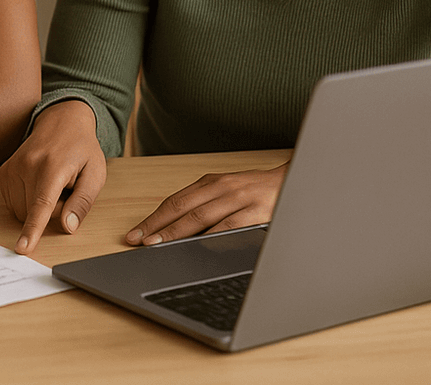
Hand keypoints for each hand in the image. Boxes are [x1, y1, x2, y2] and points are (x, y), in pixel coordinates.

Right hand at [0, 100, 105, 253]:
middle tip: (66, 192)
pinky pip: (13, 203)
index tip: (22, 247)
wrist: (61, 121)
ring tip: (52, 186)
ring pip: (21, 210)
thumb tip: (68, 227)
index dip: (33, 229)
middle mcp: (27, 165)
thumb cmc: (82, 149)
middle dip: (51, 213)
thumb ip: (83, 202)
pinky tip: (38, 185)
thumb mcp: (95, 174)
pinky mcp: (4, 172)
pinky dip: (27, 202)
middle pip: (33, 212)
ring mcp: (12, 167)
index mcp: (53, 167)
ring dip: (37, 208)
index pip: (41, 204)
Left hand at [125, 164, 287, 245]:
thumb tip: (174, 228)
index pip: (175, 201)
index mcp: (211, 182)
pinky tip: (196, 248)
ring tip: (158, 245)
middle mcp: (221, 188)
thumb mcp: (227, 191)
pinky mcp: (256, 213)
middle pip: (182, 209)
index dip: (153, 218)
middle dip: (157, 226)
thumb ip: (205, 205)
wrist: (295, 181)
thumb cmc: (256, 190)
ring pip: (201, 218)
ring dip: (177, 233)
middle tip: (138, 241)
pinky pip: (229, 227)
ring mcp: (238, 200)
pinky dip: (211, 238)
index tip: (135, 233)